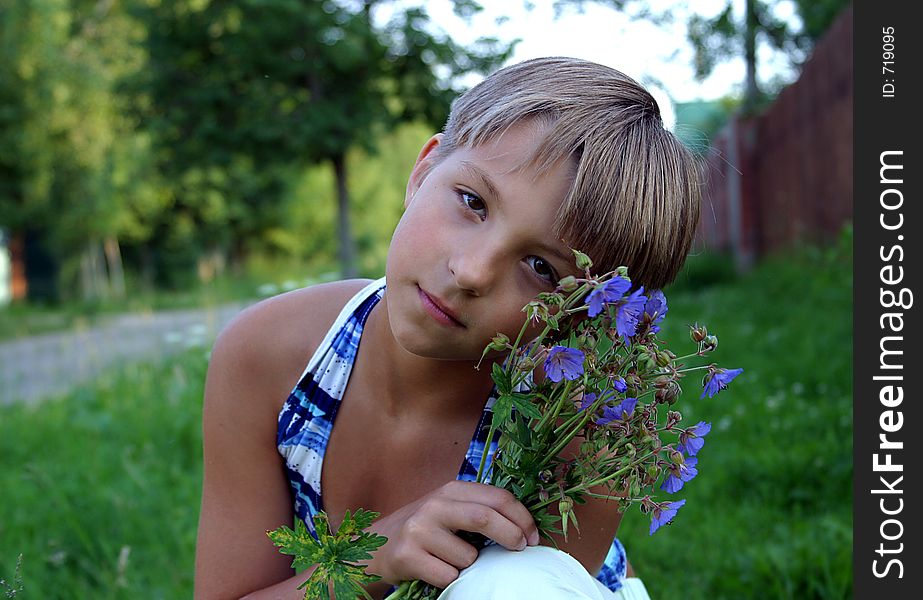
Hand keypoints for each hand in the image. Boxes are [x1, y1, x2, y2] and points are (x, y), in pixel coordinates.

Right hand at [366, 481, 540, 588]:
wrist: (377, 546)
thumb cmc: (425, 530)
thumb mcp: (449, 509)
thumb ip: (478, 509)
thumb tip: (524, 525)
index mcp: (451, 490)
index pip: (498, 497)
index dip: (522, 517)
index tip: (533, 537)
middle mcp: (434, 505)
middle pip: (485, 518)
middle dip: (511, 536)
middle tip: (521, 549)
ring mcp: (419, 530)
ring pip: (468, 556)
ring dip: (471, 566)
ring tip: (453, 560)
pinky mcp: (408, 555)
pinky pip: (448, 575)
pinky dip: (451, 578)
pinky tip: (437, 570)